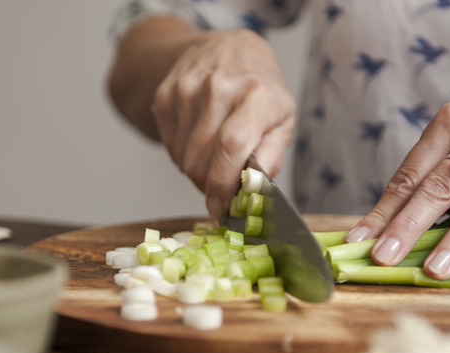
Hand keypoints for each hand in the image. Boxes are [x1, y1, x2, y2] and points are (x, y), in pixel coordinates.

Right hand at [151, 29, 295, 216]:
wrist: (229, 48)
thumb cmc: (261, 90)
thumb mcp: (283, 119)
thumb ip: (272, 156)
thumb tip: (255, 189)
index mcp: (256, 94)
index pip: (232, 146)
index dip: (223, 183)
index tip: (222, 207)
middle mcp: (220, 87)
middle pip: (202, 159)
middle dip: (210, 187)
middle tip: (221, 191)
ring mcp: (188, 89)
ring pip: (183, 157)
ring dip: (197, 172)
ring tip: (214, 160)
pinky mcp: (166, 94)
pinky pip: (169, 145)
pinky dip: (182, 156)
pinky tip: (199, 143)